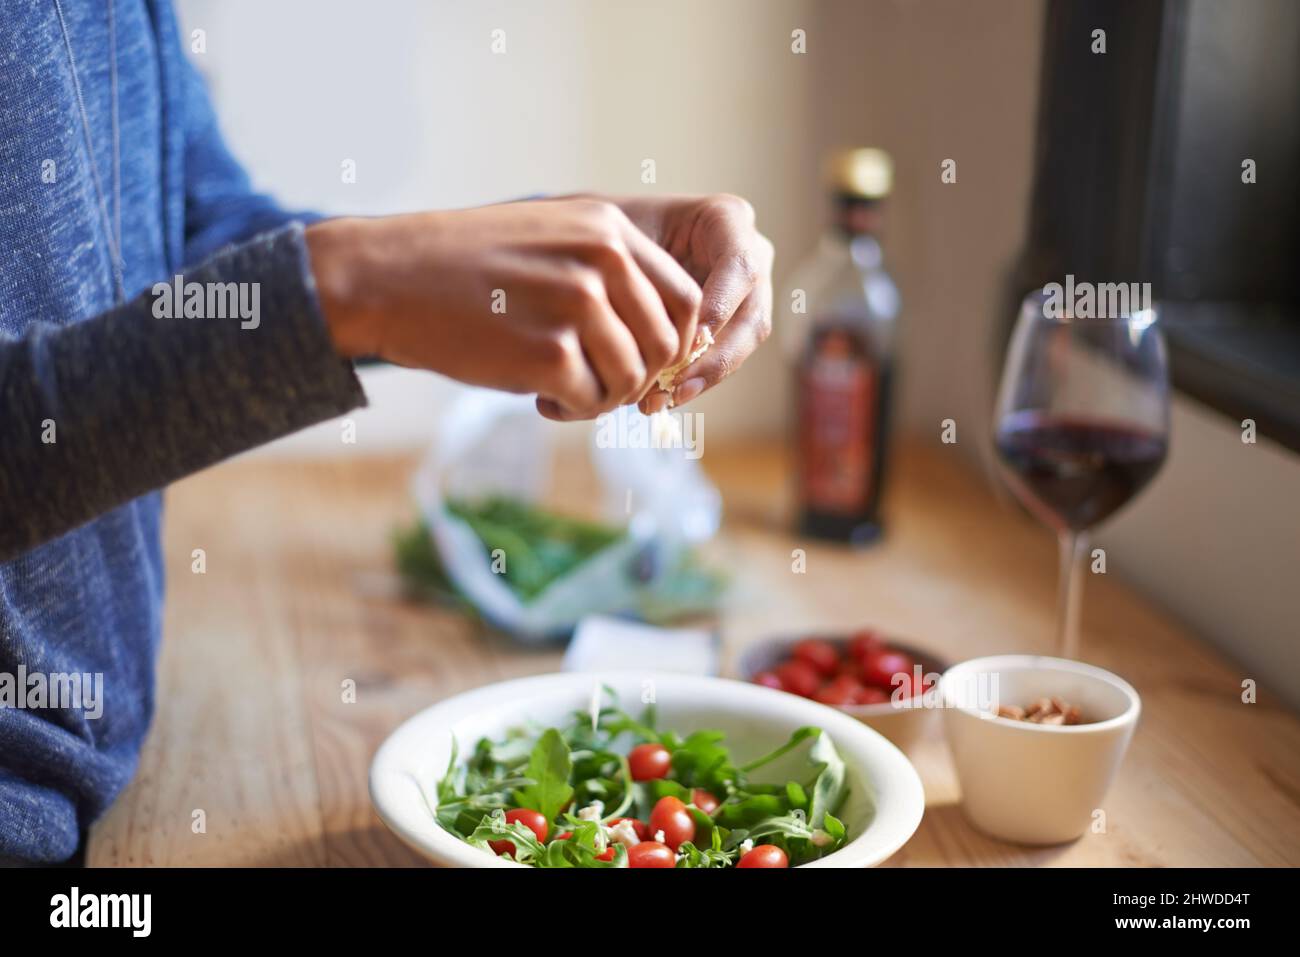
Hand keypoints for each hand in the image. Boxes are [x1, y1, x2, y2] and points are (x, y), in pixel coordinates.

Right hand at [306, 199, 701, 418]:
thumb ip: (612, 275)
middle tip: (601, 388)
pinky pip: (591, 401)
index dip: (673, 344)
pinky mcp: (549, 353)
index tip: (643, 365)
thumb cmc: (467, 268)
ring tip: (562, 393)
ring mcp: (577, 305)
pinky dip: (571, 411)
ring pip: (633, 379)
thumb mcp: (551, 240)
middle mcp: (602, 261)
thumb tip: (670, 339)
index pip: (684, 298)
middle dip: (642, 380)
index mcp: (609, 229)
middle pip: (668, 345)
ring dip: (604, 399)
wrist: (387, 278)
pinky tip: (539, 400)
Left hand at [606, 194, 774, 411]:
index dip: (721, 306)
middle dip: (716, 356)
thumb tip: (654, 334)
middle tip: (676, 385)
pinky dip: (695, 379)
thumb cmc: (609, 235)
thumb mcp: (620, 241)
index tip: (690, 339)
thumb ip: (640, 275)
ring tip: (663, 399)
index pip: (740, 267)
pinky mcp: (732, 323)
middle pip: (752, 314)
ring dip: (706, 376)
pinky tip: (661, 398)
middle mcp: (750, 255)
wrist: (602, 247)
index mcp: (728, 220)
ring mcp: (747, 291)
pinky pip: (724, 355)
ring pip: (744, 343)